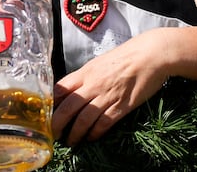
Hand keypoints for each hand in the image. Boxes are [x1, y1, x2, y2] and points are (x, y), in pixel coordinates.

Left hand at [52, 30, 173, 144]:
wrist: (151, 54)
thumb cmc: (126, 55)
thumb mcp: (100, 62)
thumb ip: (86, 76)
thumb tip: (73, 89)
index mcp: (86, 72)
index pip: (60, 89)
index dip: (50, 103)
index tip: (46, 114)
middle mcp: (93, 84)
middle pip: (68, 108)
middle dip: (57, 124)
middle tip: (53, 135)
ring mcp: (108, 95)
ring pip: (84, 119)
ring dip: (75, 133)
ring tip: (71, 141)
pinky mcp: (123, 105)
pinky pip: (104, 122)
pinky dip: (95, 132)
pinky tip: (91, 137)